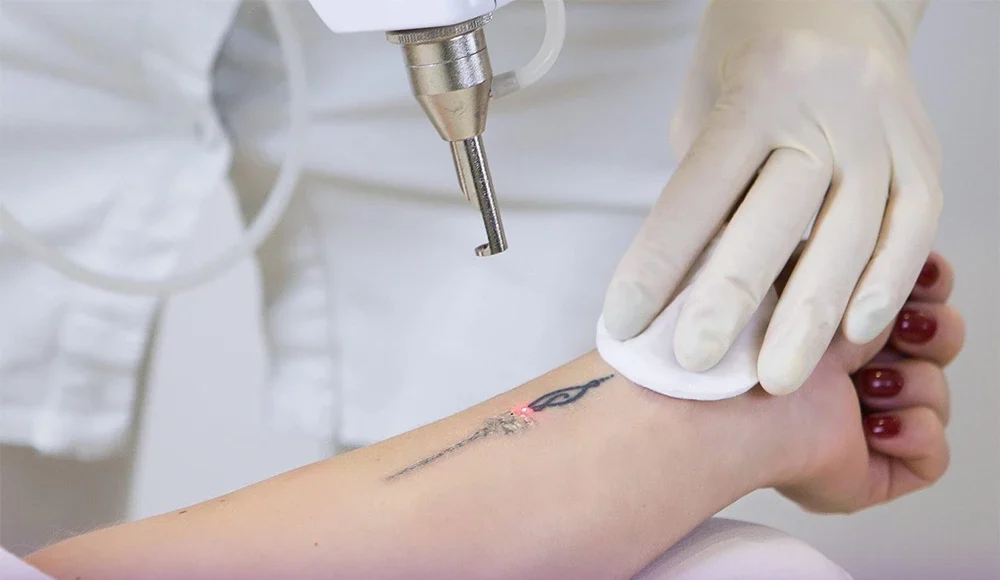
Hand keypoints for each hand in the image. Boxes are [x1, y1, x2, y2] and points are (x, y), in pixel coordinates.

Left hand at [602, 0, 941, 394]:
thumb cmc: (753, 55)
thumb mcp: (703, 104)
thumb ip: (704, 186)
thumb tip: (688, 280)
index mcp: (757, 92)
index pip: (699, 192)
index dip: (659, 264)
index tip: (628, 321)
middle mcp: (825, 109)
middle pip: (778, 218)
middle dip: (733, 301)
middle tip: (699, 362)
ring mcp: (882, 130)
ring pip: (851, 235)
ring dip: (811, 317)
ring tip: (777, 376)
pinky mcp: (922, 150)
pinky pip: (912, 227)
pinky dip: (885, 284)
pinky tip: (856, 333)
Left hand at [741, 252, 960, 511]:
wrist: (732, 404)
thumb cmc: (749, 336)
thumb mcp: (807, 271)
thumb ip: (856, 260)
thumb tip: (904, 258)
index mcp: (826, 321)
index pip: (905, 297)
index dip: (924, 287)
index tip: (922, 276)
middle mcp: (844, 370)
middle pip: (936, 343)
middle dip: (933, 330)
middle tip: (903, 331)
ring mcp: (858, 422)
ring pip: (936, 395)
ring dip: (912, 384)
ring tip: (864, 385)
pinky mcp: (871, 473)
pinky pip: (933, 457)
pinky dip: (914, 434)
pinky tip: (872, 426)